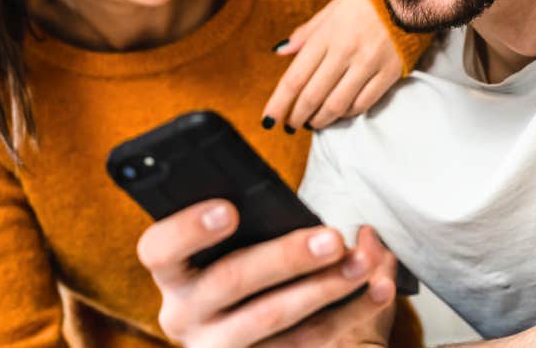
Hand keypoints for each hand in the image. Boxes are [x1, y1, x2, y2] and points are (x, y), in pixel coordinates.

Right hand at [137, 200, 397, 347]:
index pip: (158, 249)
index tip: (230, 209)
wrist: (249, 333)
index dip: (189, 229)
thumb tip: (302, 200)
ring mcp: (217, 346)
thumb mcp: (234, 243)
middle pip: (227, 282)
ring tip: (362, 264)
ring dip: (323, 288)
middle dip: (285, 257)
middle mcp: (183, 314)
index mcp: (171, 271)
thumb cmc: (242, 264)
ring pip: (269, 318)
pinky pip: (303, 344)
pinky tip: (376, 291)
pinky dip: (347, 316)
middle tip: (332, 239)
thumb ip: (252, 218)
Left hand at [265, 0, 401, 130]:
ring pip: (337, 105)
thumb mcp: (330, 11)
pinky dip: (347, 114)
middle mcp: (346, 51)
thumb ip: (305, 34)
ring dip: (321, 120)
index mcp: (327, 36)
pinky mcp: (389, 73)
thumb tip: (279, 51)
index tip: (269, 120)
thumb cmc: (363, 4)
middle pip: (313, 96)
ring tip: (313, 122)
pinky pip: (363, 103)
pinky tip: (340, 113)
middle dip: (297, 116)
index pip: (295, 78)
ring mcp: (369, 63)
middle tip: (292, 125)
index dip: (279, 103)